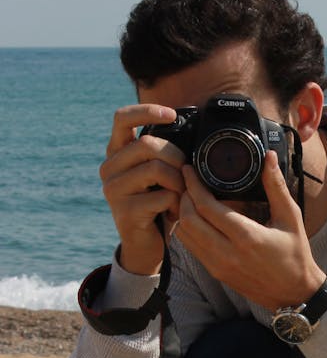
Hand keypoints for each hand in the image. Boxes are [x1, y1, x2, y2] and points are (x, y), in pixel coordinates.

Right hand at [100, 104, 185, 274]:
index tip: (171, 115)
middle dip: (176, 158)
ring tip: (181, 196)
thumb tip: (187, 131)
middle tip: (185, 176)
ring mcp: (113, 190)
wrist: (144, 245)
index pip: (122, 118)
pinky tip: (174, 212)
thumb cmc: (156, 204)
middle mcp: (109, 168)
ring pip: (156, 169)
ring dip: (179, 183)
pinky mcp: (125, 211)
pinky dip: (176, 203)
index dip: (147, 111)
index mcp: (116, 153)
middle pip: (147, 145)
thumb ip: (162, 153)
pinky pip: (162, 196)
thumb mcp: (156, 175)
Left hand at [177, 151, 325, 310]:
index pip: (206, 206)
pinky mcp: (215, 272)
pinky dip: (186, 229)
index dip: (192, 184)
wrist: (294, 294)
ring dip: (181, 213)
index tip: (189, 169)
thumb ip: (276, 186)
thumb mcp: (291, 218)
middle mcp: (228, 253)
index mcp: (247, 236)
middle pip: (188, 219)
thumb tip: (268, 157)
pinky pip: (190, 247)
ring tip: (188, 197)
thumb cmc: (295, 255)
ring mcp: (219, 265)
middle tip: (187, 181)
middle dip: (183, 196)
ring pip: (184, 234)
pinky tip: (194, 218)